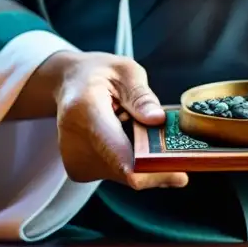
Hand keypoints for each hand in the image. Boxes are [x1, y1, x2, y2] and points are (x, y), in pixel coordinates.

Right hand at [53, 52, 187, 188]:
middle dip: (155, 162)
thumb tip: (157, 119)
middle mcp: (74, 142)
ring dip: (141, 159)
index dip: (150, 170)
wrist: (67, 85)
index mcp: (85, 111)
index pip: (117, 156)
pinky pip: (116, 174)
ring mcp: (75, 161)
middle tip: (165, 140)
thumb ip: (141, 96)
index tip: (180, 175)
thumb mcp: (124, 71)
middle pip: (127, 172)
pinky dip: (128, 160)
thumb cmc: (97, 75)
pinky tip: (121, 138)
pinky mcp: (79, 171)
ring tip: (130, 127)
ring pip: (125, 175)